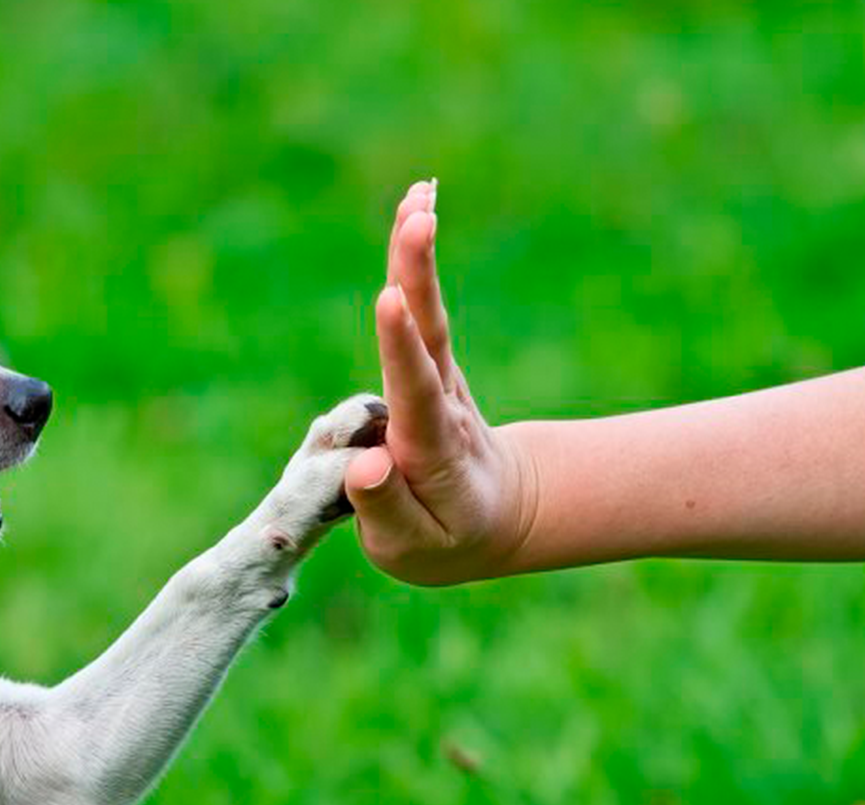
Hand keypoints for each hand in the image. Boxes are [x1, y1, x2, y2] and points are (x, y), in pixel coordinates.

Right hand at [344, 181, 536, 584]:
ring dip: (418, 254)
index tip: (390, 301)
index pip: (415, 393)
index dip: (400, 348)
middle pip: (430, 335)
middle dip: (419, 276)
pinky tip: (414, 205)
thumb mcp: (412, 549)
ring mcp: (440, 378)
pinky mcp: (431, 362)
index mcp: (431, 450)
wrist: (498, 516)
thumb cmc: (445, 539)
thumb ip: (386, 509)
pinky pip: (421, 306)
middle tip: (417, 219)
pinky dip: (415, 258)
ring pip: (428, 311)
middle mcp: (441, 403)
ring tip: (417, 195)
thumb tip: (367, 463)